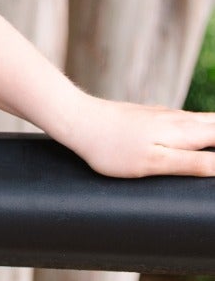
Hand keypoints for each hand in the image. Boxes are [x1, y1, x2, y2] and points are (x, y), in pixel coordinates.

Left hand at [61, 93, 214, 178]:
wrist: (78, 120)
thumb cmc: (113, 148)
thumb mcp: (154, 163)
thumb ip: (192, 164)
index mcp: (186, 132)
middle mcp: (180, 120)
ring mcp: (166, 116)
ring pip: (205, 120)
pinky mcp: (153, 116)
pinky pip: (189, 120)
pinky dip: (205, 125)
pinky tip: (201, 130)